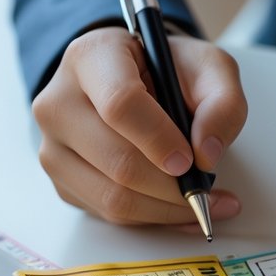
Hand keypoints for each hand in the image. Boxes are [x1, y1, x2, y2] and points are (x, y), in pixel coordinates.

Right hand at [32, 27, 246, 226]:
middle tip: (209, 189)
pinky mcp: (61, 180)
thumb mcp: (208, 67)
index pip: (120, 105)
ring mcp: (53, 145)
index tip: (191, 159)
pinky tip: (179, 207)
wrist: (132, 80)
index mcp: (91, 58)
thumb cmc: (167, 70)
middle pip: (117, 161)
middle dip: (172, 186)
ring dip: (166, 209)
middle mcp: (59, 102)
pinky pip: (108, 213)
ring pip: (112, 197)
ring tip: (204, 202)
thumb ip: (222, 102)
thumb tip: (206, 154)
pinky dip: (153, 217)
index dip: (159, 139)